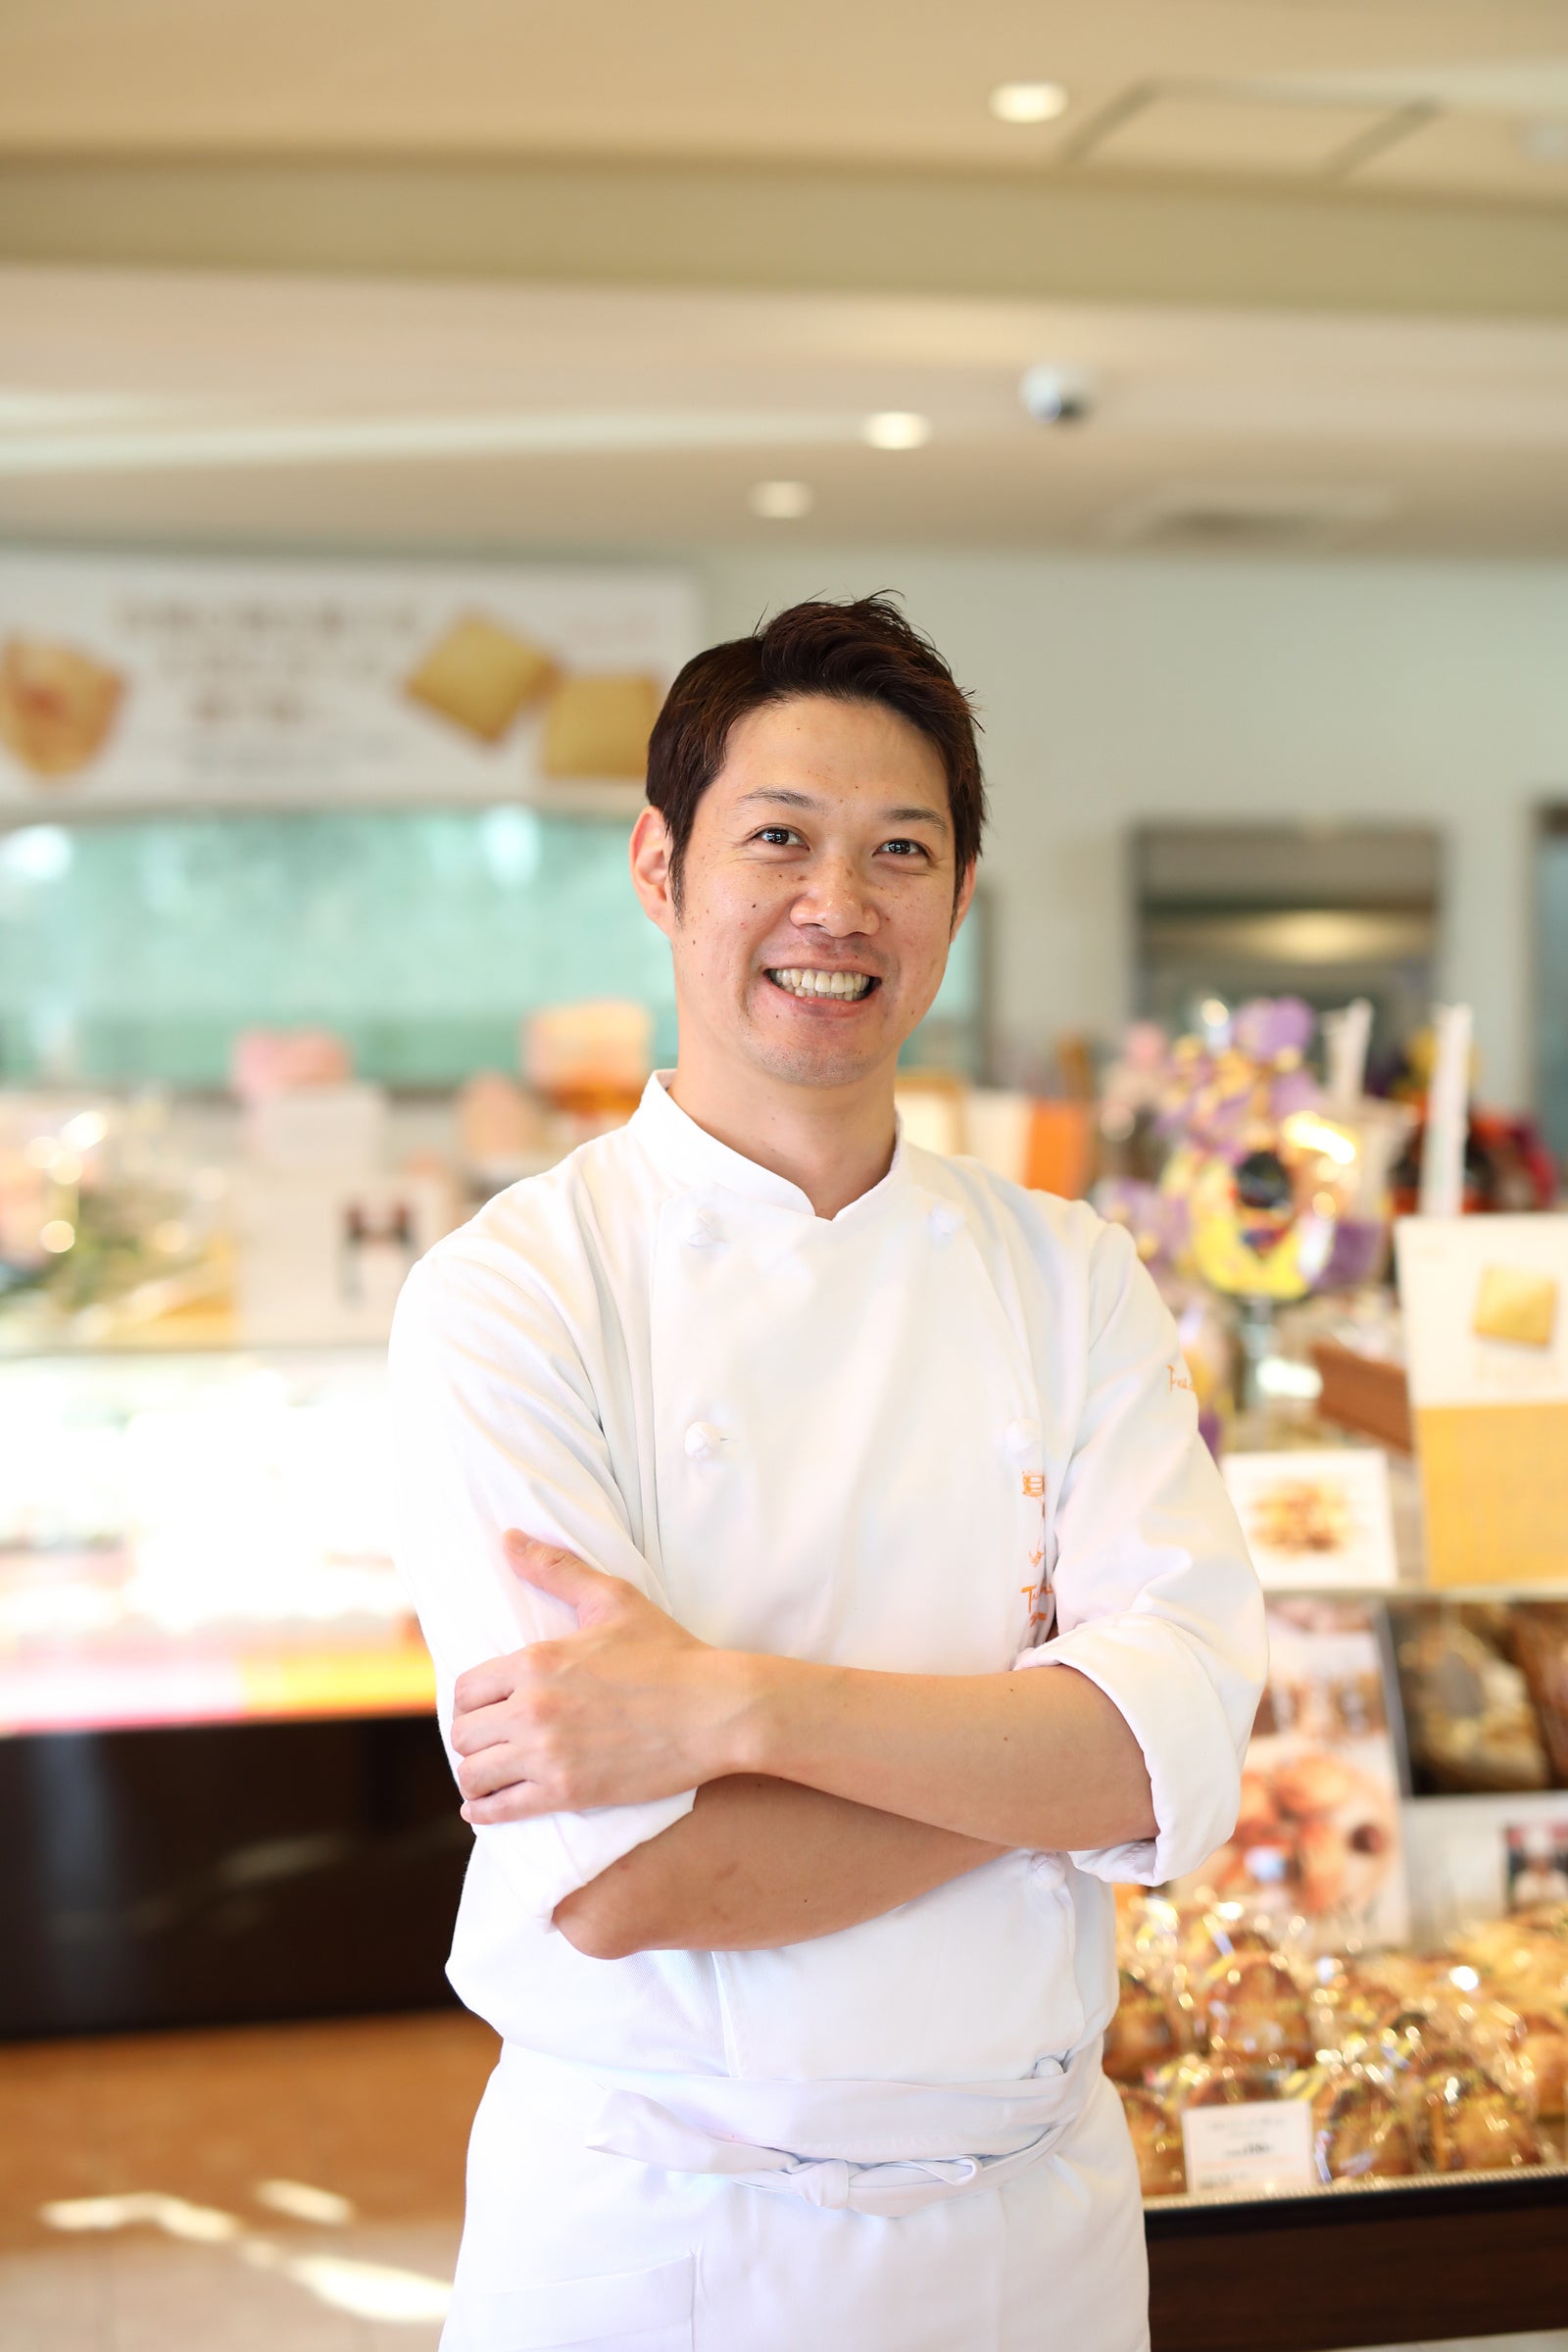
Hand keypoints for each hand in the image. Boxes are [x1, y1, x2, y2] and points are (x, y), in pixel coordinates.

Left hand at [450, 1534, 748, 1824]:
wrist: (715, 1710)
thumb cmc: (668, 1652)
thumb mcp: (612, 1599)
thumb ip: (556, 1569)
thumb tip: (509, 1539)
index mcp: (536, 1663)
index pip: (466, 1690)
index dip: (470, 1700)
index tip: (483, 1706)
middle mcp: (533, 1710)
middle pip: (464, 1734)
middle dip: (470, 1736)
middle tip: (487, 1739)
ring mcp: (549, 1756)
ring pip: (475, 1774)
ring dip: (474, 1775)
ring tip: (484, 1774)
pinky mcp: (569, 1793)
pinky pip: (502, 1811)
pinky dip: (483, 1812)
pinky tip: (480, 1808)